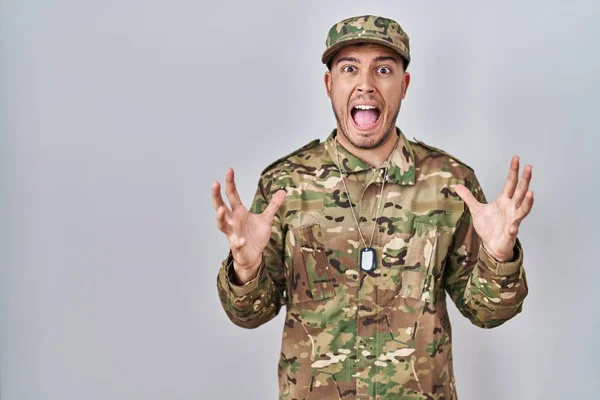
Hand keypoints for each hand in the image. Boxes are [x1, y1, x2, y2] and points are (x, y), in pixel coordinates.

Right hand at [212, 168, 285, 283]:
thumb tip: (283, 191)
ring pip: (221, 224)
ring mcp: (232, 233)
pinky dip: (238, 242)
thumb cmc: (255, 236)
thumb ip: (273, 205)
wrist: (252, 256)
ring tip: (221, 209)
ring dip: (220, 217)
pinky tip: (242, 240)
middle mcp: (232, 221)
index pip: (232, 195)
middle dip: (217, 195)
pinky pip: (236, 244)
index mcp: (238, 212)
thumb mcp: (266, 219)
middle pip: (220, 206)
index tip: (229, 170)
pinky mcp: (237, 246)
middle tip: (215, 183)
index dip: (230, 182)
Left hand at [454, 156, 533, 261]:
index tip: (516, 158)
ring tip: (531, 192)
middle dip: (525, 179)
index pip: (510, 182)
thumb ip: (468, 197)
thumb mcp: (476, 209)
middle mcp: (511, 207)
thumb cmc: (489, 227)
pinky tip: (513, 227)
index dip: (513, 171)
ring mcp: (513, 219)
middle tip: (529, 167)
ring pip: (523, 208)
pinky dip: (513, 227)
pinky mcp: (511, 232)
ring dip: (528, 201)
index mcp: (504, 200)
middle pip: (520, 191)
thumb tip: (457, 186)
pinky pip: (513, 229)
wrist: (492, 245)